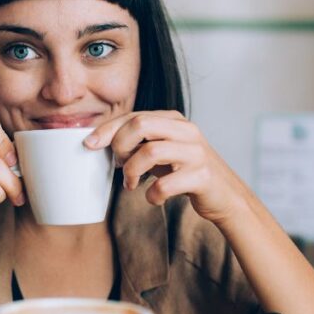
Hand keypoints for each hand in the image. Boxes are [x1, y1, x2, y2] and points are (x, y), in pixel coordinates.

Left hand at [85, 111, 248, 224]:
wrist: (224, 196)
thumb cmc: (185, 172)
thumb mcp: (163, 150)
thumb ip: (139, 141)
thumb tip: (98, 140)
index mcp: (174, 120)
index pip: (134, 116)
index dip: (107, 129)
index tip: (88, 144)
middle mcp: (187, 131)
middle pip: (140, 125)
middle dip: (120, 146)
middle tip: (118, 165)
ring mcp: (196, 153)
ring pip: (150, 152)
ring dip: (131, 172)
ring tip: (131, 184)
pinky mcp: (202, 176)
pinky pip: (165, 184)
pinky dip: (152, 195)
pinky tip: (154, 198)